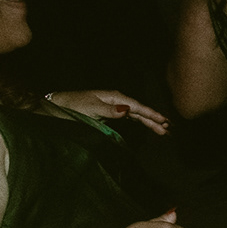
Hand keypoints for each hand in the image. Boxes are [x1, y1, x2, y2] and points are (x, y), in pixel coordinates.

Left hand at [46, 89, 170, 135]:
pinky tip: (147, 125)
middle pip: (140, 111)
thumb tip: (128, 110)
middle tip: (170, 129)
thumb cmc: (72, 106)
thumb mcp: (90, 108)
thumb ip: (109, 110)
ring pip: (136, 115)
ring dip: (150, 122)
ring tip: (163, 130)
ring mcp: (113, 106)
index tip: (165, 121)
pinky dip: (140, 122)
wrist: (56, 106)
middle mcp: (116, 100)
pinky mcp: (110, 113)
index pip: (137, 107)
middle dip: (155, 119)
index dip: (152, 114)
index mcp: (114, 97)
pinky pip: (130, 118)